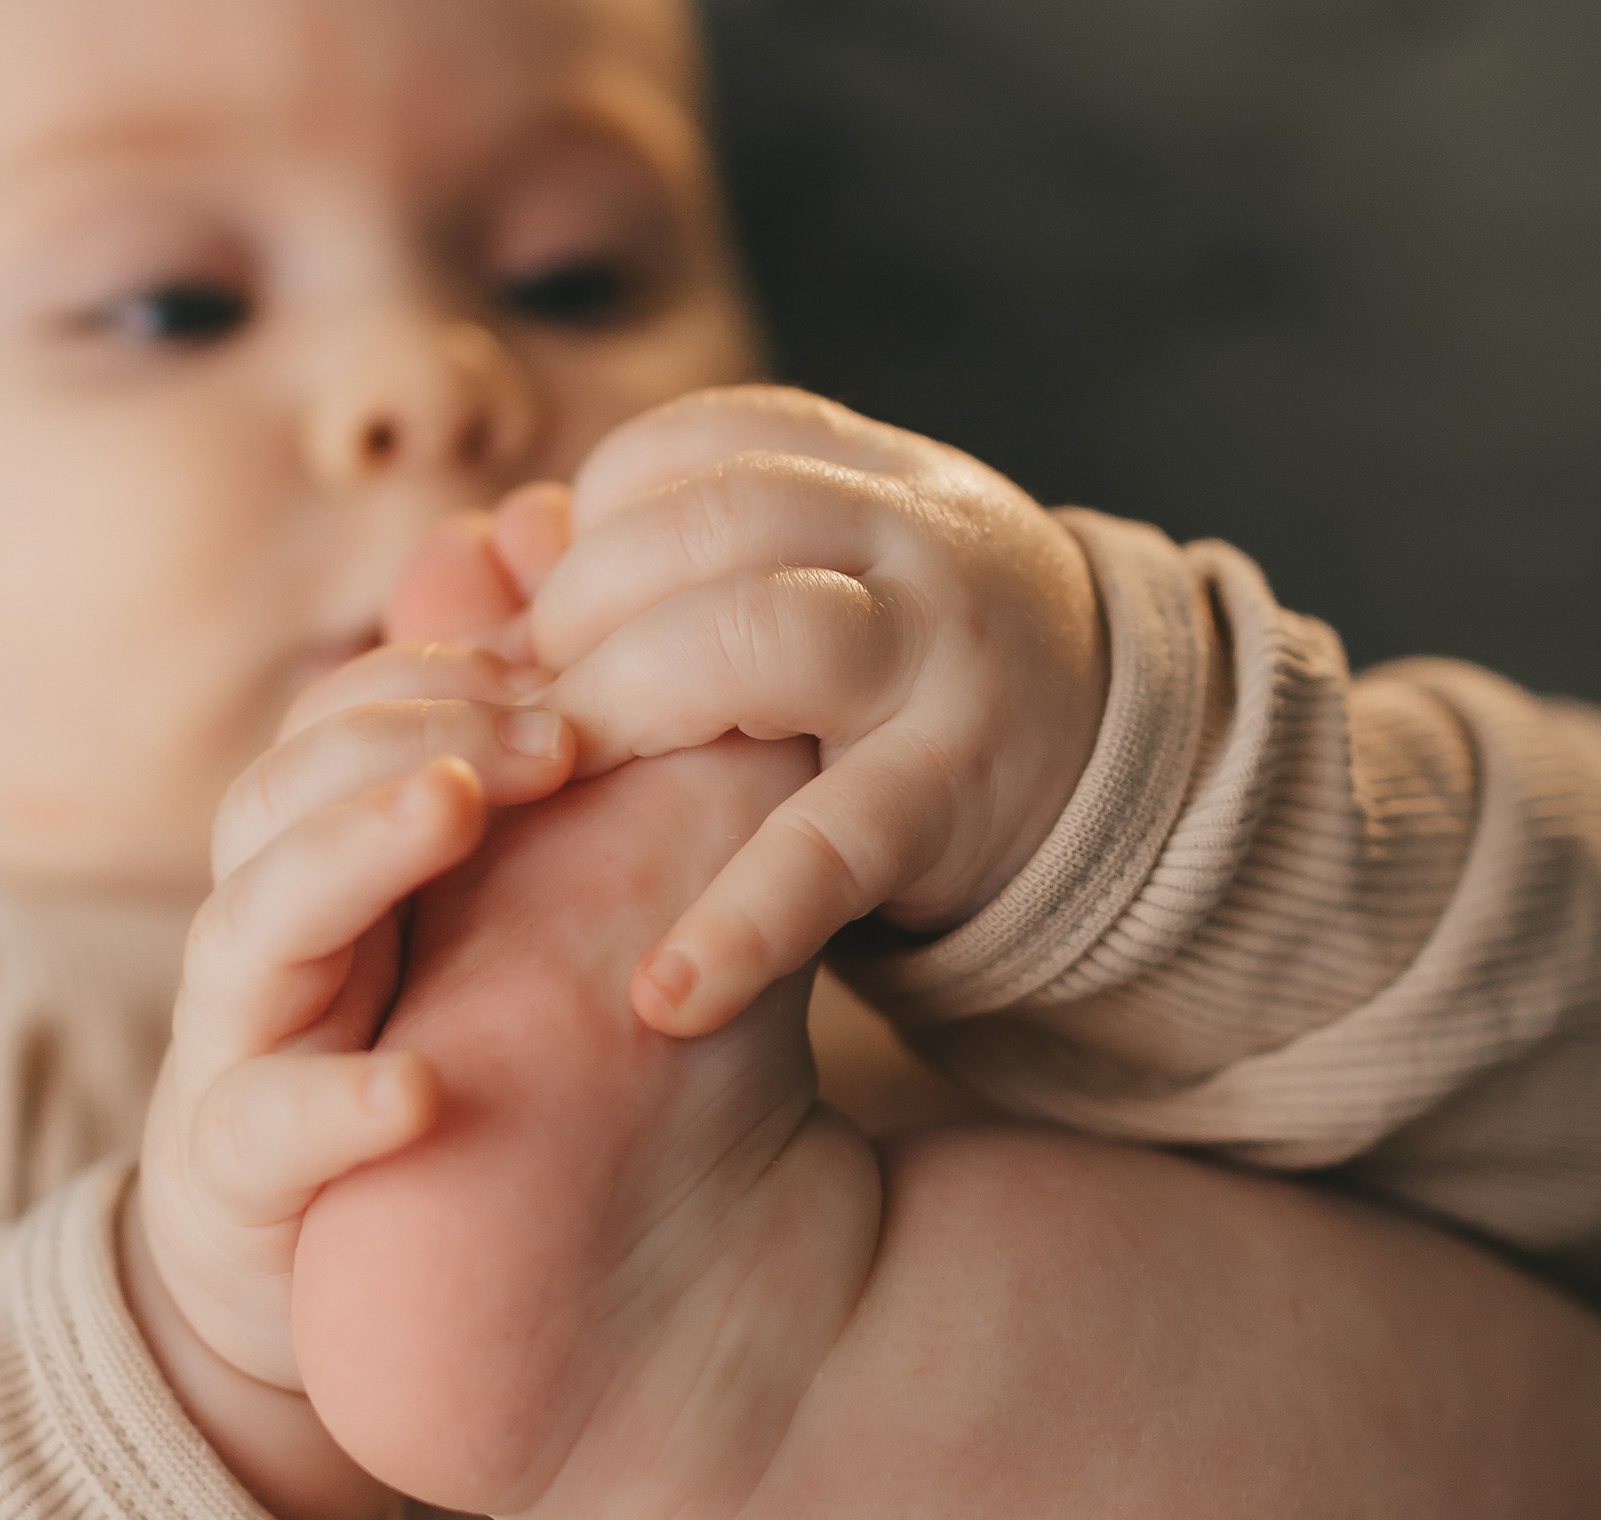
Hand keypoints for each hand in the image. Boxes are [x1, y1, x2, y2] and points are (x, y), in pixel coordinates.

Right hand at [125, 637, 574, 1519]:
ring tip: (455, 805)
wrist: (307, 1279)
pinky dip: (335, 1104)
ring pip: (253, 920)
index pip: (345, 719)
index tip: (572, 658)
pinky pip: (263, 1127)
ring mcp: (239, 1048)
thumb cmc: (416, 1059)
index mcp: (323, 858)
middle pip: (288, 788)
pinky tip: (419, 1091)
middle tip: (552, 726)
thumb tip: (585, 632)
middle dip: (410, 733)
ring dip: (353, 848)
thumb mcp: (477, 925)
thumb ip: (525, 799)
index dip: (443, 673)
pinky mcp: (236, 1176)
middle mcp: (266, 931)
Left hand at [524, 386, 1108, 1037]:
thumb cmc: (904, 666)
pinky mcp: (954, 799)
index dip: (591, 526)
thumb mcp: (821, 573)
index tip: (545, 609)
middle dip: (582, 610)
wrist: (1118, 759)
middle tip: (523, 706)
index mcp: (860, 474)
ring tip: (553, 781)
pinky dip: (744, 920)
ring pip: (763, 638)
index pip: (689, 447)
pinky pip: (833, 848)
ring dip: (626, 707)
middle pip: (711, 521)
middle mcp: (908, 540)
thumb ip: (672, 553)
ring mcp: (940, 662)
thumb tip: (482, 549)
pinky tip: (668, 991)